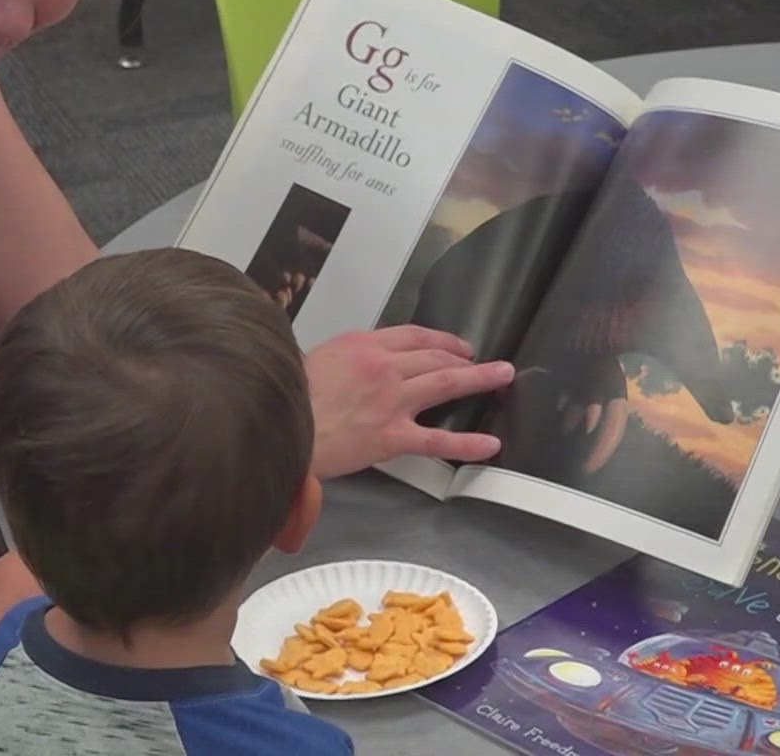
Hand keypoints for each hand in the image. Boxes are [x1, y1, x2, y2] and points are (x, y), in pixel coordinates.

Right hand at [303, 326, 513, 479]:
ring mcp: (391, 400)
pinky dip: (468, 443)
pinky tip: (490, 445)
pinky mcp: (392, 436)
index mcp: (361, 344)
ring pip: (445, 383)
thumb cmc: (287, 396)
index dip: (439, 339)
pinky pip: (438, 440)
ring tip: (502, 376)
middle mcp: (383, 367)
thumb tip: (359, 365)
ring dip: (478, 378)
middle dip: (463, 356)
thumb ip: (345, 358)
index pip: (412, 336)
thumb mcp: (314, 359)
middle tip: (482, 360)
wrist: (277, 425)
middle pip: (434, 355)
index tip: (454, 344)